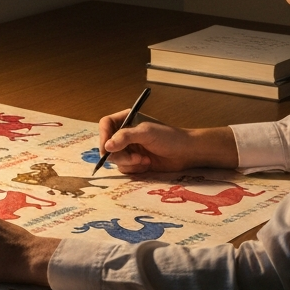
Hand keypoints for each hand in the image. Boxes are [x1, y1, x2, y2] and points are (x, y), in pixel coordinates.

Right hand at [99, 112, 238, 172]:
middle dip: (121, 154)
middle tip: (135, 157)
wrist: (186, 152)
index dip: (103, 136)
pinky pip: (125, 168)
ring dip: (129, 162)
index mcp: (126, 120)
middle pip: (108, 146)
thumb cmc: (169, 137)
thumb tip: (107, 146)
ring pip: (116, 159)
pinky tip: (147, 164)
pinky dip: (134, 169)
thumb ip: (125, 137)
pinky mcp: (135, 162)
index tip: (107, 148)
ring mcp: (129, 148)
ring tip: (144, 160)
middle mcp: (125, 134)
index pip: (106, 125)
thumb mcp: (146, 133)